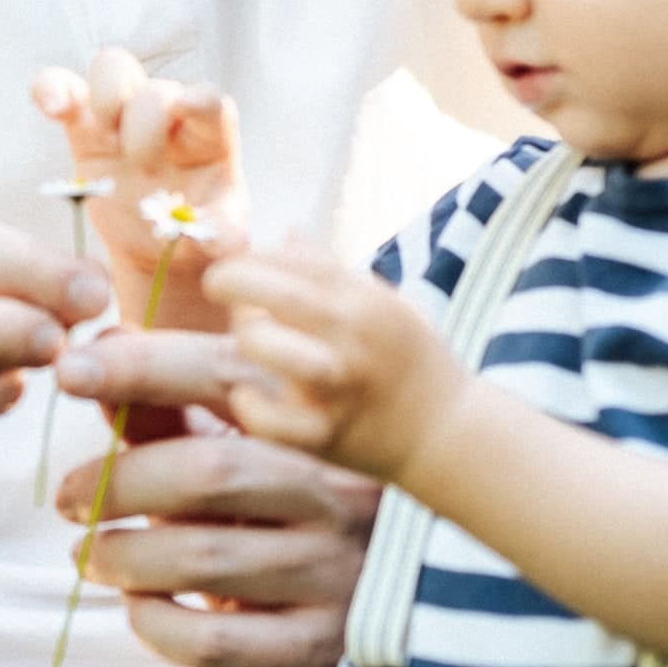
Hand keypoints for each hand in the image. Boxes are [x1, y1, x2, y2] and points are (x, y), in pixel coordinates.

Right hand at [30, 47, 246, 309]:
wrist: (158, 249)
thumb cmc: (195, 235)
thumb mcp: (216, 240)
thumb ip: (221, 235)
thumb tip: (227, 240)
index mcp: (209, 138)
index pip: (208, 102)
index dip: (198, 99)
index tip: (186, 106)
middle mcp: (169, 118)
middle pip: (157, 90)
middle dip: (145, 122)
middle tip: (141, 163)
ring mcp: (125, 118)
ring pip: (114, 70)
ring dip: (106, 92)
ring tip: (105, 130)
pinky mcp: (85, 129)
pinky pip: (66, 92)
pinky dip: (53, 89)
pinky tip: (49, 106)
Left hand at [53, 327, 378, 666]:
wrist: (350, 619)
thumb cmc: (268, 516)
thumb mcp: (229, 454)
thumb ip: (165, 412)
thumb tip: (96, 351)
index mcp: (315, 428)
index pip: (228, 376)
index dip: (144, 368)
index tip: (68, 372)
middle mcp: (341, 493)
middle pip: (211, 472)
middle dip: (118, 485)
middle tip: (67, 500)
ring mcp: (336, 574)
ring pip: (203, 559)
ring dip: (122, 558)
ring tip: (89, 556)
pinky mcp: (316, 648)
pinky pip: (212, 639)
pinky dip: (153, 623)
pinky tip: (137, 606)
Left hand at [206, 240, 466, 482]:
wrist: (449, 433)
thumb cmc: (407, 360)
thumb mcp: (383, 304)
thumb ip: (331, 270)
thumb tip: (288, 231)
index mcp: (363, 299)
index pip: (291, 257)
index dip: (252, 255)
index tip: (239, 264)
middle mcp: (350, 336)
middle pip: (273, 292)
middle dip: (231, 279)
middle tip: (219, 285)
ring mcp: (337, 387)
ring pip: (262, 346)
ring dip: (248, 339)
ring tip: (254, 344)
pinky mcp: (326, 435)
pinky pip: (267, 419)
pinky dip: (251, 406)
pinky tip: (251, 395)